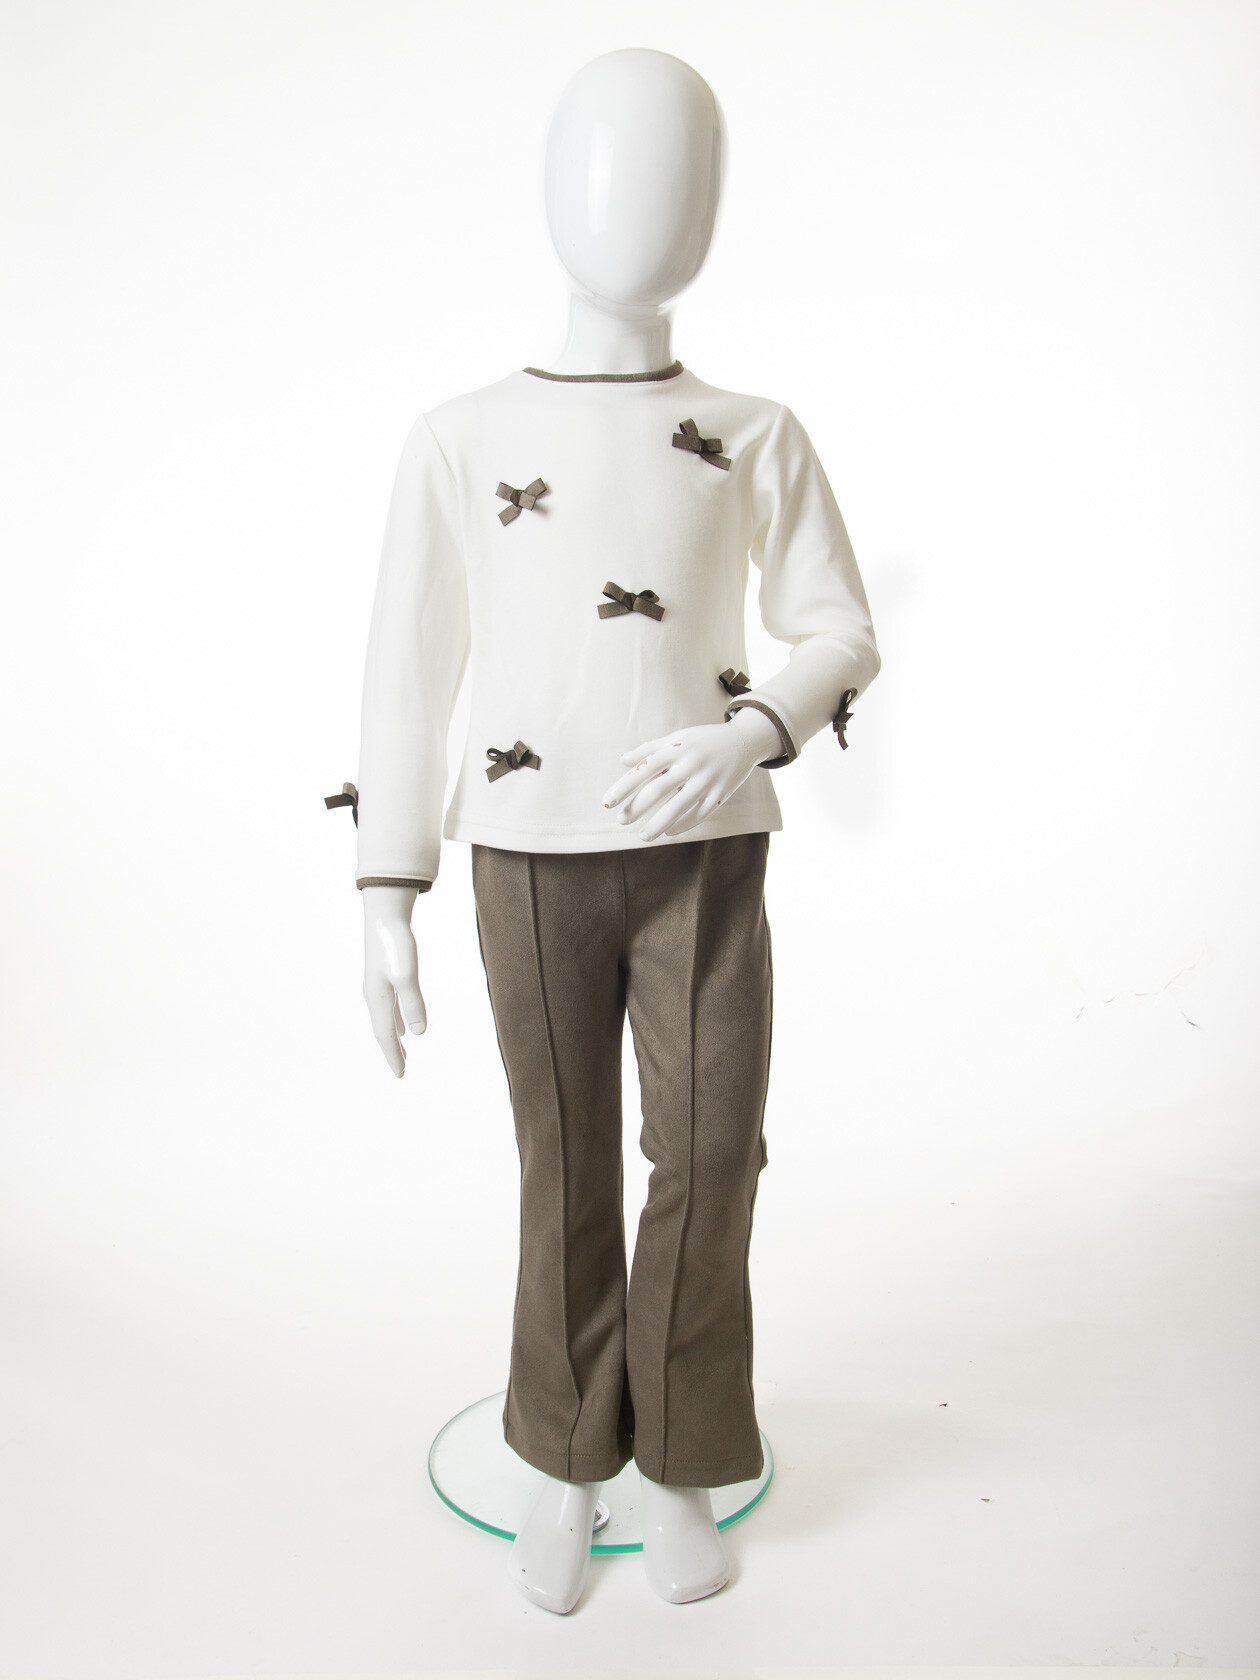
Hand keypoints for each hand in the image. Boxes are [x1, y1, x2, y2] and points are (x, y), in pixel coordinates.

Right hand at [362, 885, 426, 1076]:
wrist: (385, 914)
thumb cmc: (396, 943)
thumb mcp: (407, 974)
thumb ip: (413, 1002)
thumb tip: (420, 1032)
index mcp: (377, 998)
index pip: (384, 1035)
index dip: (393, 1055)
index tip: (400, 1075)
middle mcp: (374, 995)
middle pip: (383, 1030)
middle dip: (392, 1051)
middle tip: (401, 1071)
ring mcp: (378, 985)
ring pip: (386, 1019)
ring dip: (394, 1037)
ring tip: (403, 1051)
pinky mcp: (384, 975)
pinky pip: (389, 1007)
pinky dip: (396, 1020)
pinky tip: (405, 1023)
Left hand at [602, 708, 782, 840]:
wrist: (743, 741)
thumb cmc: (703, 741)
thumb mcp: (677, 738)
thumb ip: (649, 750)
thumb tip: (622, 761)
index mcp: (675, 749)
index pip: (643, 769)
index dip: (623, 787)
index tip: (607, 802)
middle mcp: (689, 764)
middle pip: (657, 789)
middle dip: (637, 808)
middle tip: (622, 821)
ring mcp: (706, 780)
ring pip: (678, 807)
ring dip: (658, 824)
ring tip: (643, 836)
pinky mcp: (720, 794)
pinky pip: (698, 814)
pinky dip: (682, 825)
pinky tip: (668, 832)